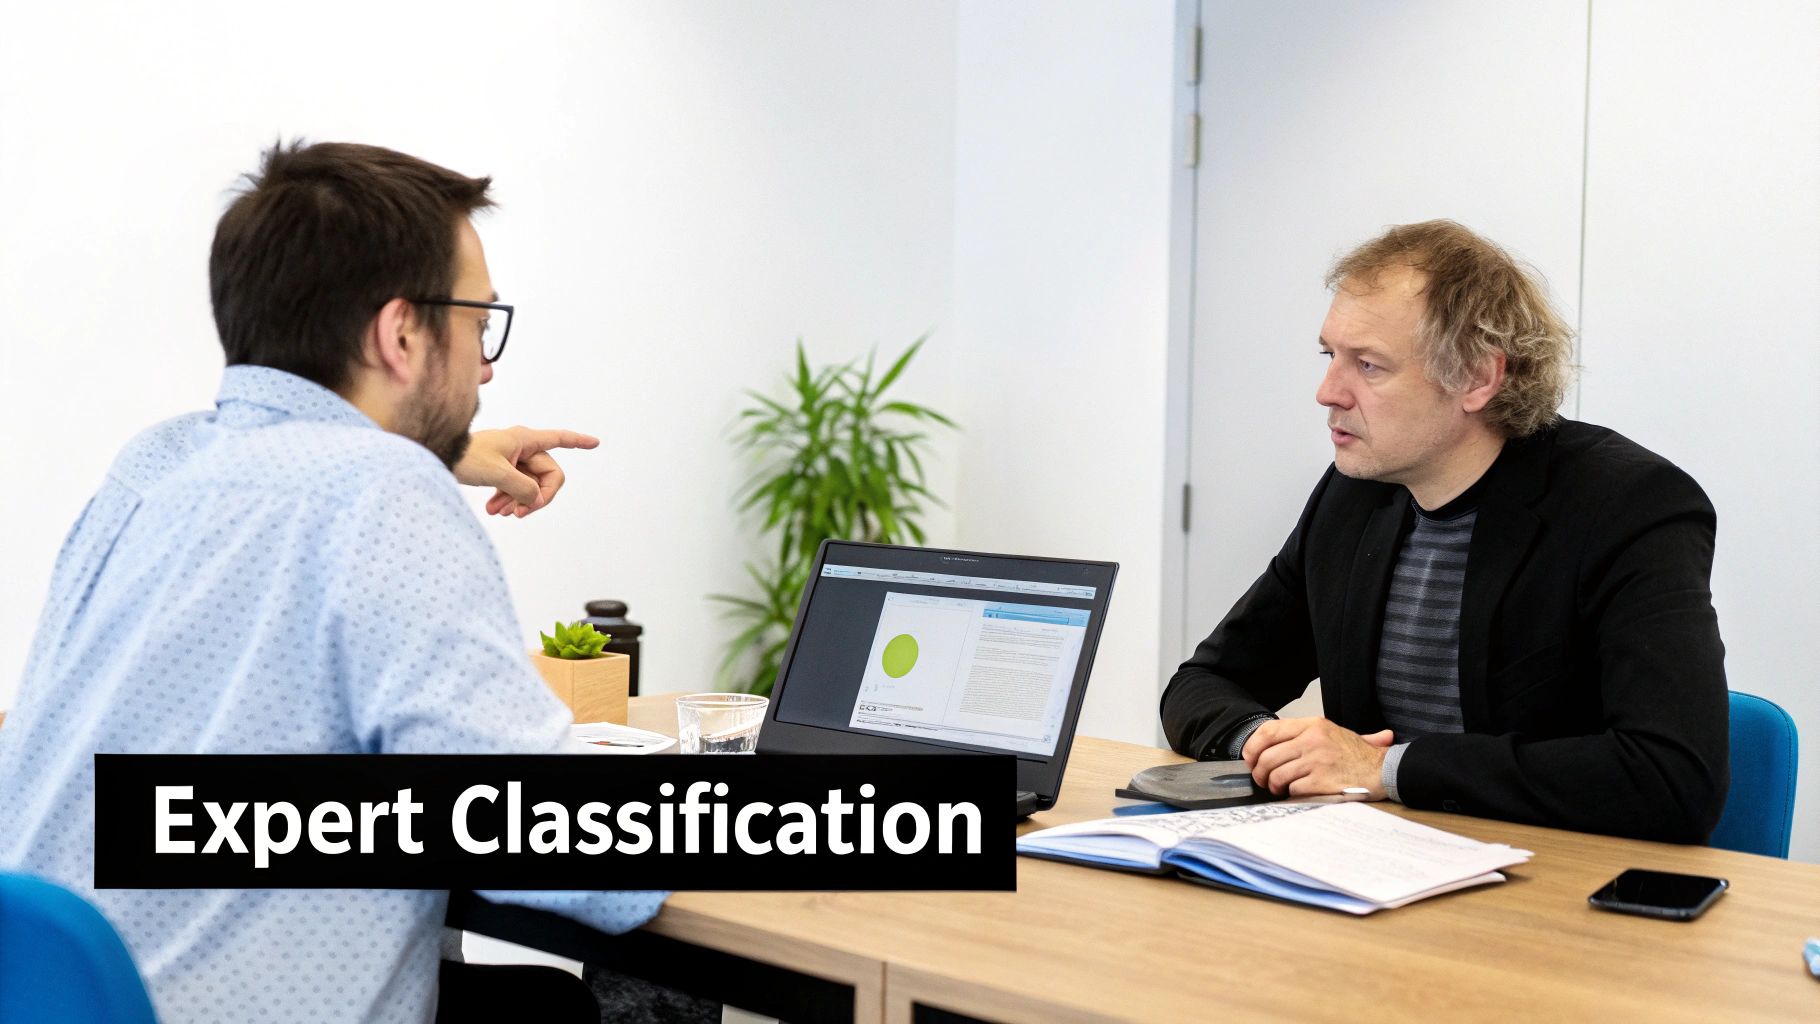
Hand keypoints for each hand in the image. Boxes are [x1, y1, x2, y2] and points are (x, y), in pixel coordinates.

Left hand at [456, 427, 599, 517]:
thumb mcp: (497, 473)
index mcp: (525, 440)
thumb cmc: (465, 457)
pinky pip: (513, 486)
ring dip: (518, 501)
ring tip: (501, 514)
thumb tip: (536, 499)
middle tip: (519, 514)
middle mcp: (521, 447)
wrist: (437, 454)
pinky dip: (507, 499)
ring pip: (528, 484)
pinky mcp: (499, 468)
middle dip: (535, 496)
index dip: (578, 441)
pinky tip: (495, 511)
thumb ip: (523, 488)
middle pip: (545, 475)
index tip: (595, 442)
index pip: (559, 439)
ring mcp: (510, 458)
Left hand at [1241, 717, 1395, 798]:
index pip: (1268, 731)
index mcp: (1312, 725)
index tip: (1250, 758)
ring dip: (1274, 785)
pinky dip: (1291, 794)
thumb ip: (1302, 734)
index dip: (1252, 747)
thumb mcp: (1333, 732)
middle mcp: (1312, 740)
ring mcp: (1317, 761)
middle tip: (1264, 780)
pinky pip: (1293, 789)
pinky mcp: (1322, 781)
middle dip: (1260, 772)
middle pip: (1267, 757)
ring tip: (1280, 788)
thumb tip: (1268, 741)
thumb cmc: (1357, 755)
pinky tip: (1299, 793)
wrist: (1384, 770)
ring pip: (1277, 775)